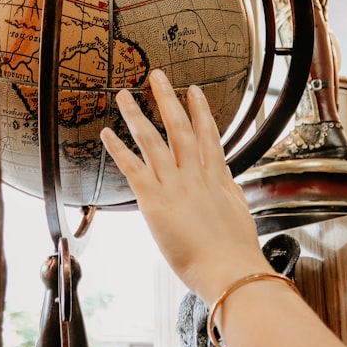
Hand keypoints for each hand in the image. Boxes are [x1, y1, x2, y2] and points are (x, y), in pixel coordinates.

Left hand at [100, 69, 272, 304]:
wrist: (229, 270)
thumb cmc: (235, 252)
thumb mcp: (238, 214)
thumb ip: (229, 193)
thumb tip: (228, 180)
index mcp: (217, 178)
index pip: (208, 135)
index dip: (200, 110)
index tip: (194, 91)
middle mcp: (195, 175)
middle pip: (179, 127)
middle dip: (167, 98)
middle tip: (156, 76)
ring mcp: (174, 184)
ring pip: (153, 139)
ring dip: (137, 114)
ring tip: (125, 94)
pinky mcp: (154, 199)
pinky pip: (132, 166)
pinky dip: (118, 148)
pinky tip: (107, 133)